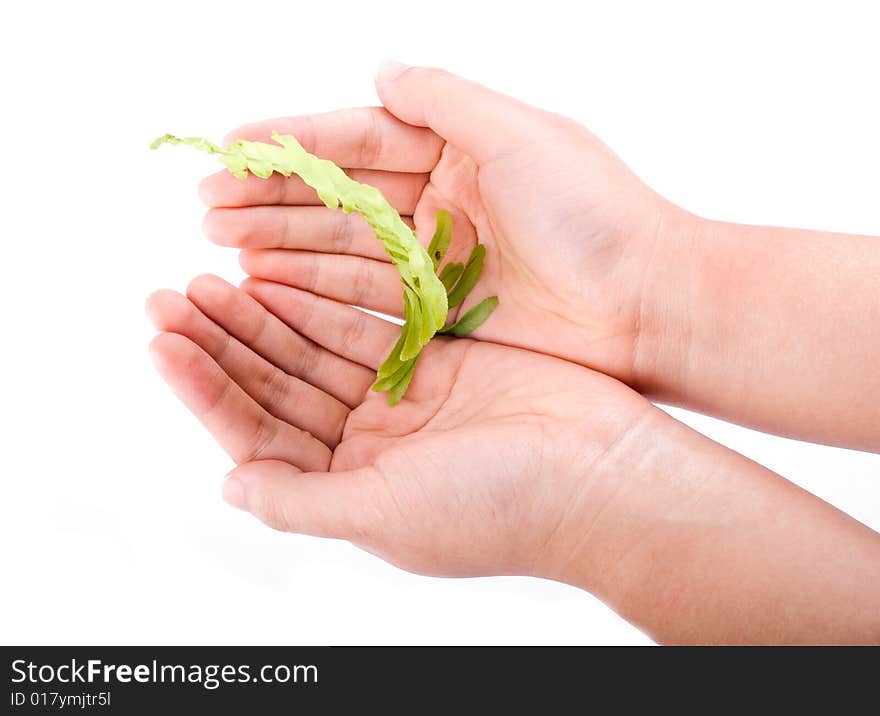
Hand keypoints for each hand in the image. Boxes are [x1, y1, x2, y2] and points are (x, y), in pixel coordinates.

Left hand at [146, 274, 649, 577]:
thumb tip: (229, 488)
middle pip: (277, 383)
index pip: (257, 432)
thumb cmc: (498, 508)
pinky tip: (282, 271)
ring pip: (313, 346)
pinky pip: (366, 321)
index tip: (162, 341)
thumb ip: (301, 502)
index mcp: (347, 487)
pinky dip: (324, 298)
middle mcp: (367, 444)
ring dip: (265, 312)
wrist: (602, 472)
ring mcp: (401, 399)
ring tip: (214, 272)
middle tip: (174, 292)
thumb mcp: (386, 513)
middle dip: (225, 340)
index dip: (206, 387)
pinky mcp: (436, 358)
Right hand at [199, 64, 683, 391]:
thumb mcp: (521, 135)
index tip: (231, 148)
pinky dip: (318, 287)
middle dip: (274, 198)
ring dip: (284, 243)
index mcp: (460, 149)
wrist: (645, 306)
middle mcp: (443, 201)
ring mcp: (439, 259)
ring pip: (344, 246)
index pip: (359, 139)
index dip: (294, 143)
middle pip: (341, 195)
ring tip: (223, 245)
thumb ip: (447, 100)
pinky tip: (270, 283)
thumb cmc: (594, 214)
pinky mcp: (442, 312)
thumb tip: (381, 70)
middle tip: (207, 207)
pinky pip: (367, 295)